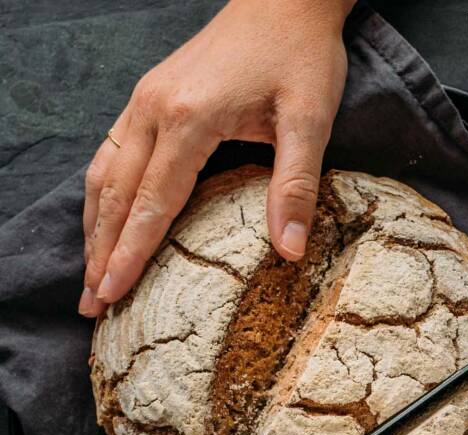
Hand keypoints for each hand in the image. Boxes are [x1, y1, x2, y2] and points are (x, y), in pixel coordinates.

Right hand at [80, 0, 354, 316]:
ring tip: (92, 277)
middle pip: (116, 194)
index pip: (152, 202)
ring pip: (104, 173)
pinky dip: (103, 196)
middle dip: (101, 253)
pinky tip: (105, 223)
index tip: (114, 294)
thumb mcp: (310, 120)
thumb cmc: (300, 58)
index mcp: (188, 118)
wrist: (284, 1)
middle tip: (93, 306)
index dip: (131, 254)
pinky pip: (112, 153)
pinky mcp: (150, 97)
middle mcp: (153, 108)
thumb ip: (296, 185)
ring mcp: (145, 100)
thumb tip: (290, 250)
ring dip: (95, 228)